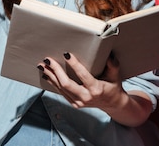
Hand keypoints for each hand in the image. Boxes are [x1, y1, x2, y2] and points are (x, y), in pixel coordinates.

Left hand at [38, 52, 152, 125]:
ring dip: (50, 76)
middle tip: (48, 60)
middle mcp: (86, 97)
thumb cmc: (113, 87)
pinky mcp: (74, 104)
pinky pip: (61, 93)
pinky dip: (53, 83)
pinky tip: (47, 75)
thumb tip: (109, 55)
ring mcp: (79, 102)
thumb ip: (113, 65)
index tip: (66, 54)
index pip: (83, 75)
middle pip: (66, 84)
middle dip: (55, 71)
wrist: (113, 104)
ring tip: (42, 65)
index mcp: (96, 89)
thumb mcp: (116, 76)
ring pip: (61, 88)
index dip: (74, 64)